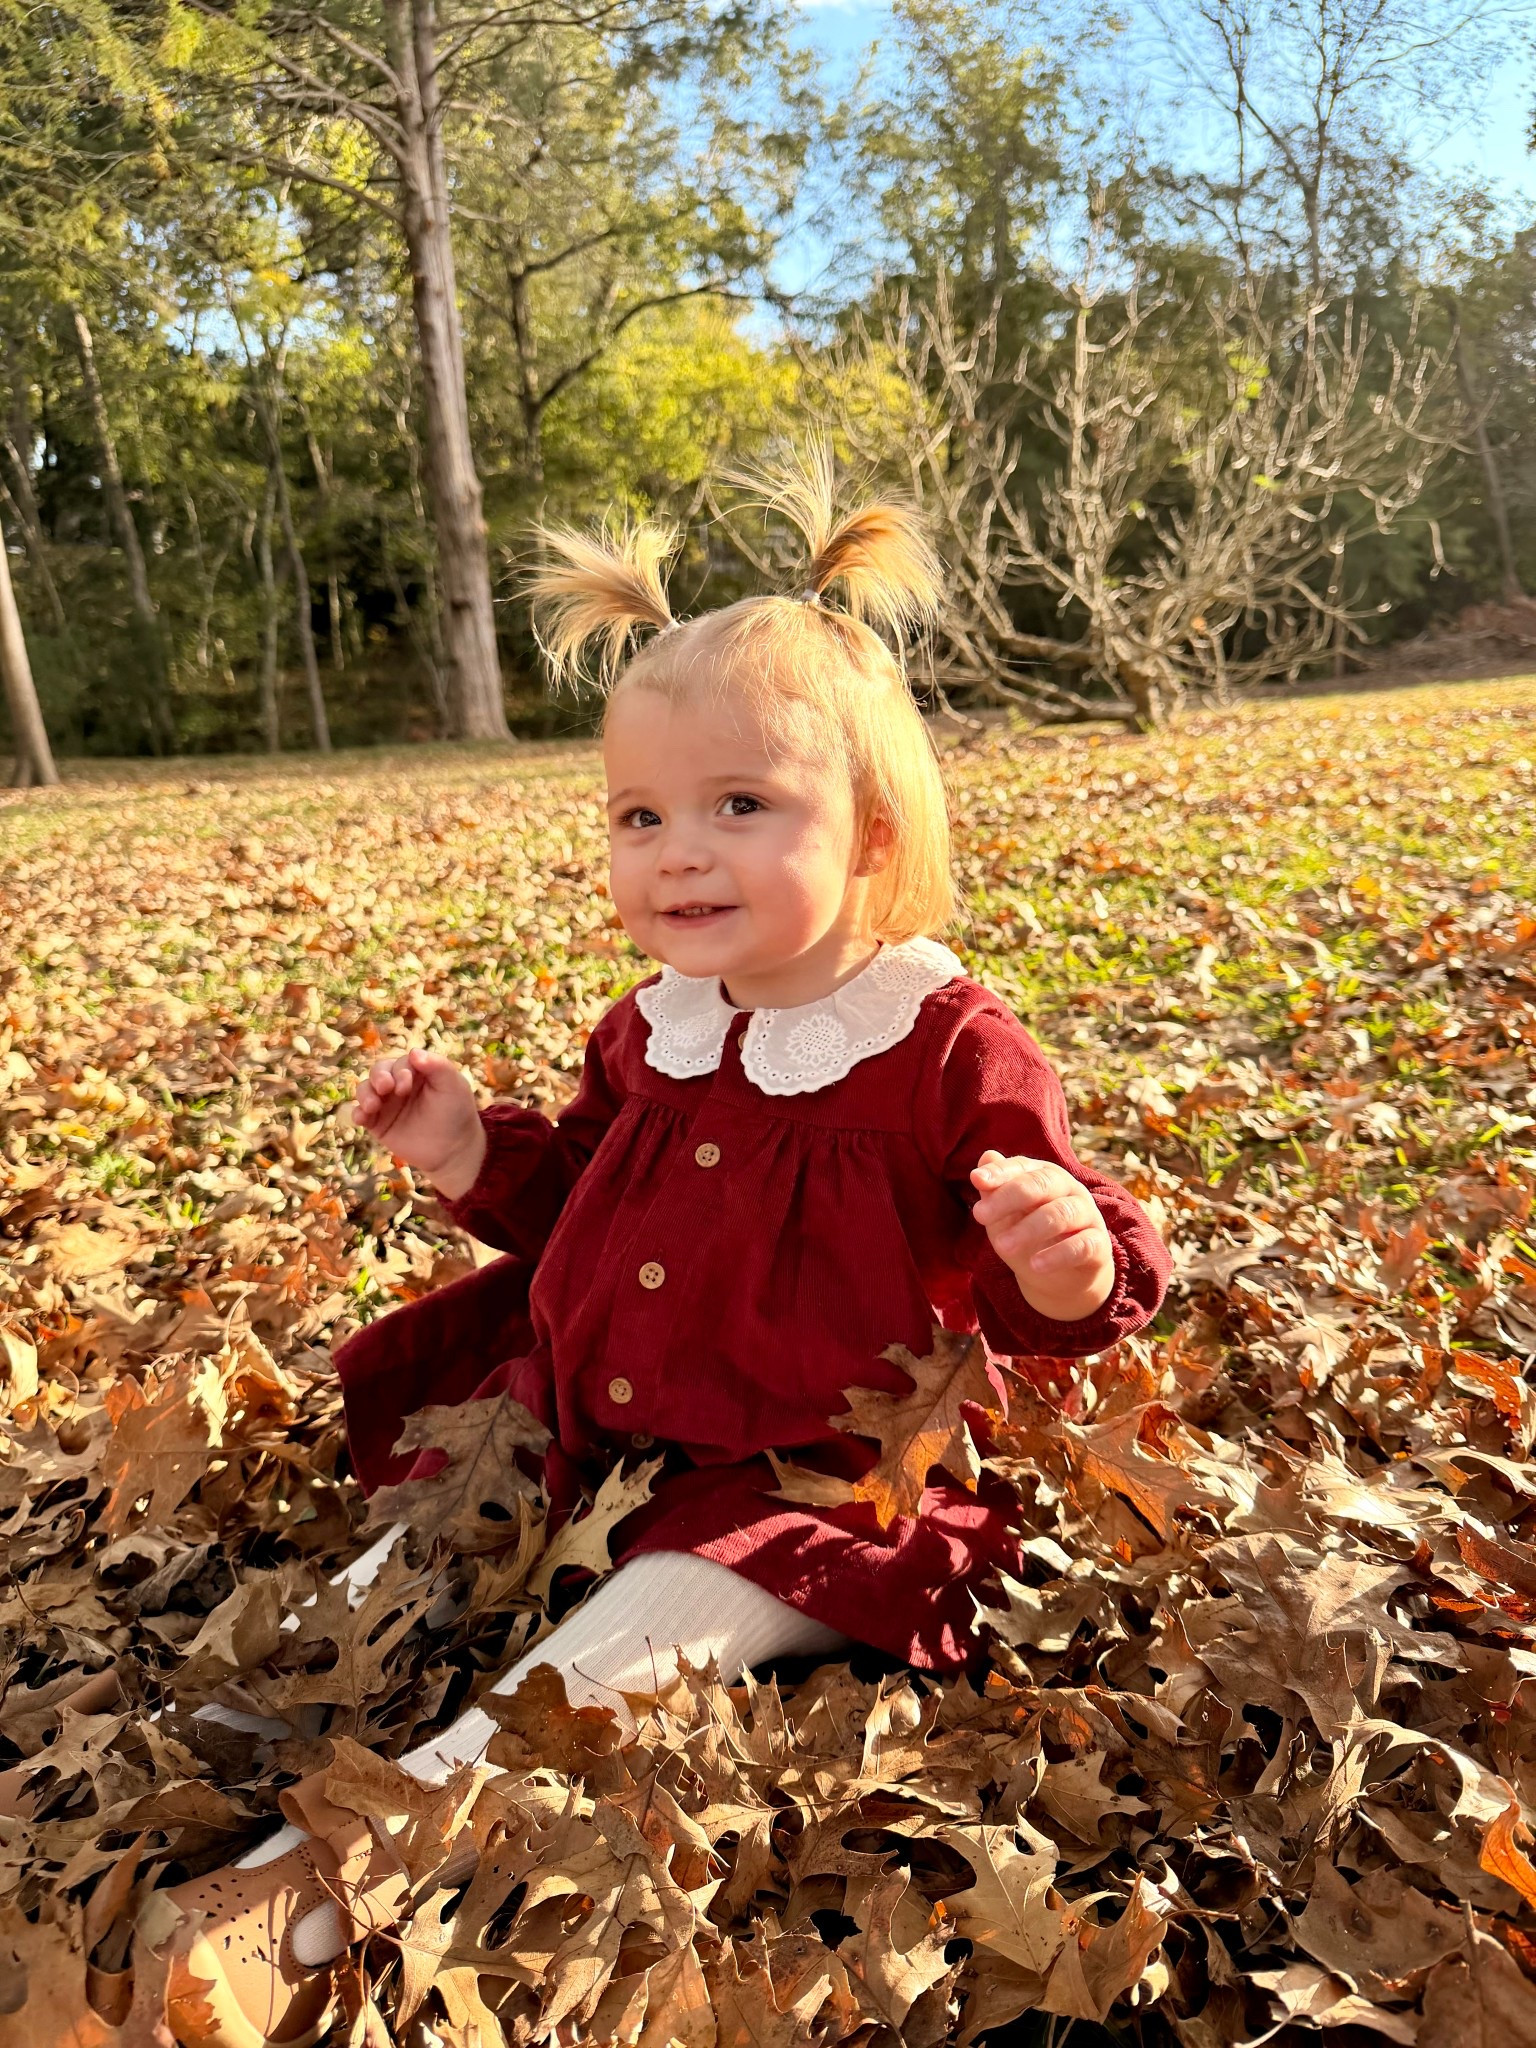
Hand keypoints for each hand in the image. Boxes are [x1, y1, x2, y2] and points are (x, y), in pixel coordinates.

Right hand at [350, 1048, 486, 1200]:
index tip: (407, 1086)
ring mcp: (386, 1103)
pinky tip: (362, 1118)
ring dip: (365, 1093)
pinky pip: (360, 1113)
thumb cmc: (456, 1113)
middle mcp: (398, 1083)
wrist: (452, 1150)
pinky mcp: (377, 1123)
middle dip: (379, 1077)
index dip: (400, 1070)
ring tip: (373, 1105)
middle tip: (386, 1088)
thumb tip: (413, 1052)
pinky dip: (357, 1113)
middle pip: (379, 1071)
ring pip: (365, 1089)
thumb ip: (438, 1066)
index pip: (401, 1062)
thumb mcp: (453, 1086)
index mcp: (416, 1071)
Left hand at [970, 1150, 1115, 1321]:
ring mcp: (1087, 1215)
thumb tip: (986, 1156)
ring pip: (1062, 1213)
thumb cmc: (1029, 1237)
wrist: (1062, 1278)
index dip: (1000, 1172)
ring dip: (1029, 1229)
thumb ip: (995, 1189)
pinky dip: (1058, 1255)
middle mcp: (1069, 1190)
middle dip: (1009, 1197)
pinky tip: (1035, 1265)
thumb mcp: (1005, 1216)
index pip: (1023, 1167)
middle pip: (1043, 1183)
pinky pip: (1083, 1245)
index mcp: (1044, 1176)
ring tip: (1002, 1247)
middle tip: (980, 1215)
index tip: (976, 1180)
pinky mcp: (1098, 1245)